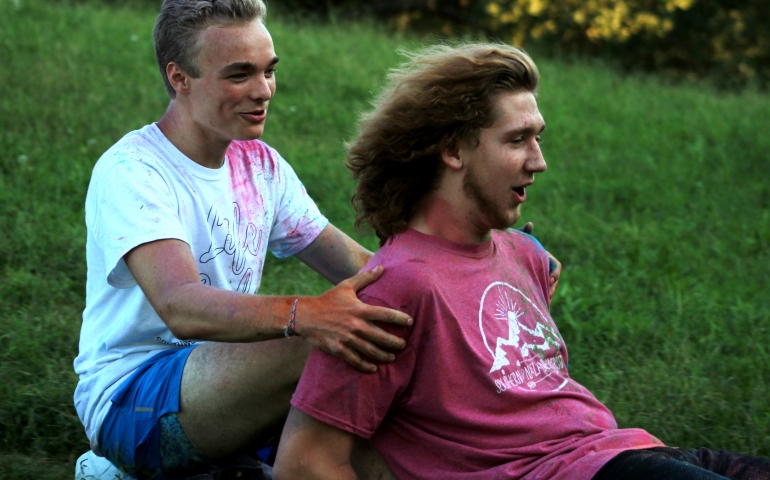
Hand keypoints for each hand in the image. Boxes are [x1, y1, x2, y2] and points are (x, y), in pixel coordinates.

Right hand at [295, 265, 411, 372]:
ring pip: (371, 351)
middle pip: (382, 337)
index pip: (385, 314)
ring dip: (385, 356)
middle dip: (396, 343)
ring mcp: (347, 338)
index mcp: (359, 309)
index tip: (410, 322)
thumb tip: (382, 267)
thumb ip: (365, 278)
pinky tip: (373, 368)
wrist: (305, 315)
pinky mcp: (338, 349)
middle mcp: (355, 325)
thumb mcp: (346, 286)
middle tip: (403, 345)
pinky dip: (366, 366)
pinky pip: (356, 360)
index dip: (400, 319)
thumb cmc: (328, 299)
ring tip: (392, 357)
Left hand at [519, 222, 560, 299]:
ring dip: (547, 295)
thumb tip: (530, 223)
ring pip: (550, 288)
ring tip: (542, 301)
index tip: (548, 279)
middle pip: (555, 280)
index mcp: (545, 258)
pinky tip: (536, 306)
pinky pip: (542, 293)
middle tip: (547, 294)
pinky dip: (541, 299)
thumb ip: (524, 234)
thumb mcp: (519, 241)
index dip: (554, 273)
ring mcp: (541, 277)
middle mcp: (545, 268)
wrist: (504, 258)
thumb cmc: (512, 248)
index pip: (557, 266)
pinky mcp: (535, 285)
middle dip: (552, 288)